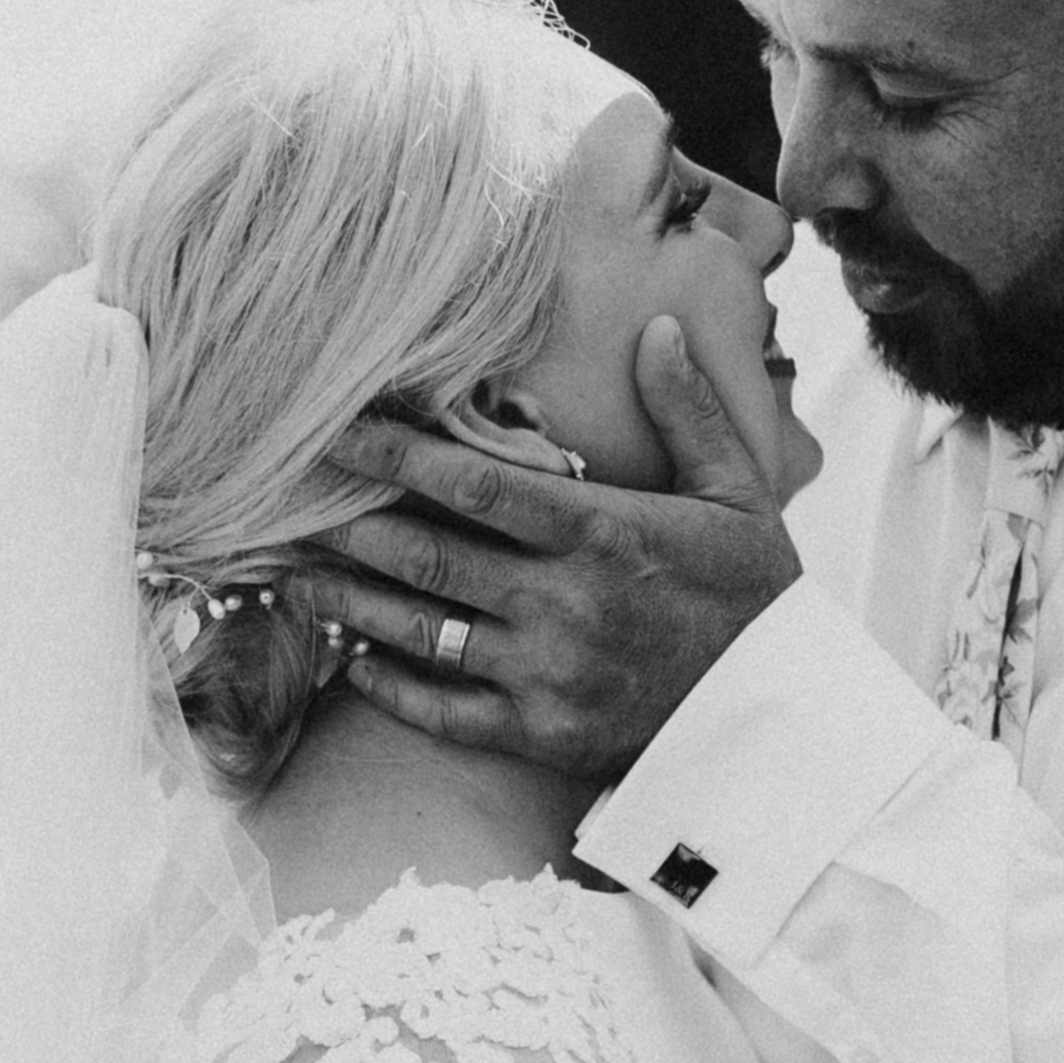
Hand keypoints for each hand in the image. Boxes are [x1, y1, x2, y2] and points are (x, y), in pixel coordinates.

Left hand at [299, 316, 802, 780]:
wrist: (780, 724)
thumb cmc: (758, 600)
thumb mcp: (740, 494)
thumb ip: (688, 412)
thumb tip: (653, 328)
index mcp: (599, 532)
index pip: (472, 483)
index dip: (395, 454)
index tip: (337, 429)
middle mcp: (558, 603)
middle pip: (424, 555)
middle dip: (347, 525)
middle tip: (283, 501)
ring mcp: (542, 674)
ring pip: (419, 630)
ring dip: (347, 602)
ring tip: (292, 578)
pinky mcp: (538, 734)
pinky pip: (442, 711)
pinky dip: (389, 688)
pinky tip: (352, 663)